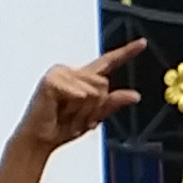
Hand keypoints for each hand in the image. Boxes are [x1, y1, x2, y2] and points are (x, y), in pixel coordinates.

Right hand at [8, 40, 146, 155]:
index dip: (126, 52)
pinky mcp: (53, 80)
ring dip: (83, 109)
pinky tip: (59, 108)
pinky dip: (74, 105)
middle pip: (104, 84)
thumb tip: (135, 96)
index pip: (109, 63)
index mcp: (85, 79)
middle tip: (75, 115)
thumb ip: (113, 103)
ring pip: (93, 90)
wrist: (40, 139)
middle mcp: (73, 72)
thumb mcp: (94, 117)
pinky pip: (79, 93)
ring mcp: (62, 73)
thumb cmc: (61, 127)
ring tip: (65, 112)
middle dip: (95, 107)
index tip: (142, 43)